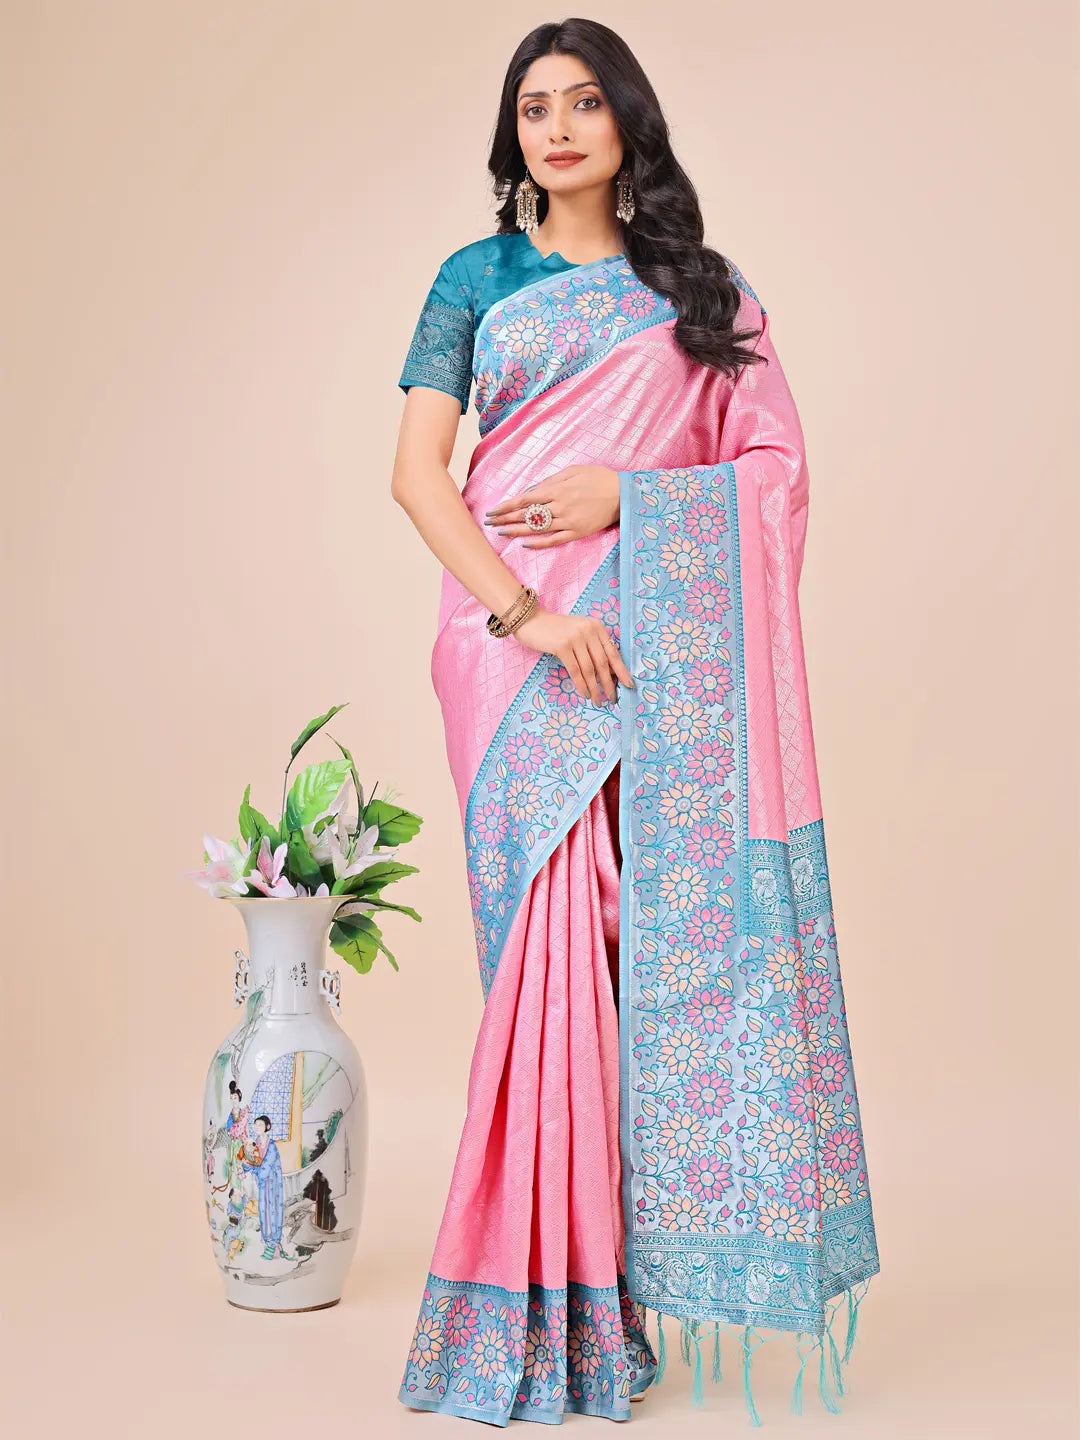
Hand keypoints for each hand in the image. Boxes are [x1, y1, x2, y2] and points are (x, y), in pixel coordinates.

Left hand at [483, 466, 619, 545]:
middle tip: (489, 523)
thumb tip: (532, 490)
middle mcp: (560, 506)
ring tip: (501, 533)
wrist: (624, 494)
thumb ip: (551, 480)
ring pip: (537, 528)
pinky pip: (554, 540)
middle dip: (506, 519)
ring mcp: (568, 521)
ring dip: (516, 531)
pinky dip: (539, 543)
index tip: (493, 510)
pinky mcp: (577, 532)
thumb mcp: (574, 470)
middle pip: (526, 515)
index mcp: (557, 489)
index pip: (525, 499)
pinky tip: (525, 544)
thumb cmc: (599, 478)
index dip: (507, 506)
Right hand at [513, 607, 633, 703]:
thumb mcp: (581, 632)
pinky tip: (585, 694)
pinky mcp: (562, 646)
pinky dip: (581, 685)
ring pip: (590, 669)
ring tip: (599, 701)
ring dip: (595, 688)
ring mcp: (576, 638)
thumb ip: (594, 647)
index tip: (629, 685)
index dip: (622, 671)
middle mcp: (589, 630)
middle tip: (613, 699)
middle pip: (603, 663)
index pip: (613, 652)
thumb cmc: (557, 630)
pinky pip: (575, 671)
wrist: (532, 621)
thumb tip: (609, 673)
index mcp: (597, 626)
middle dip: (609, 684)